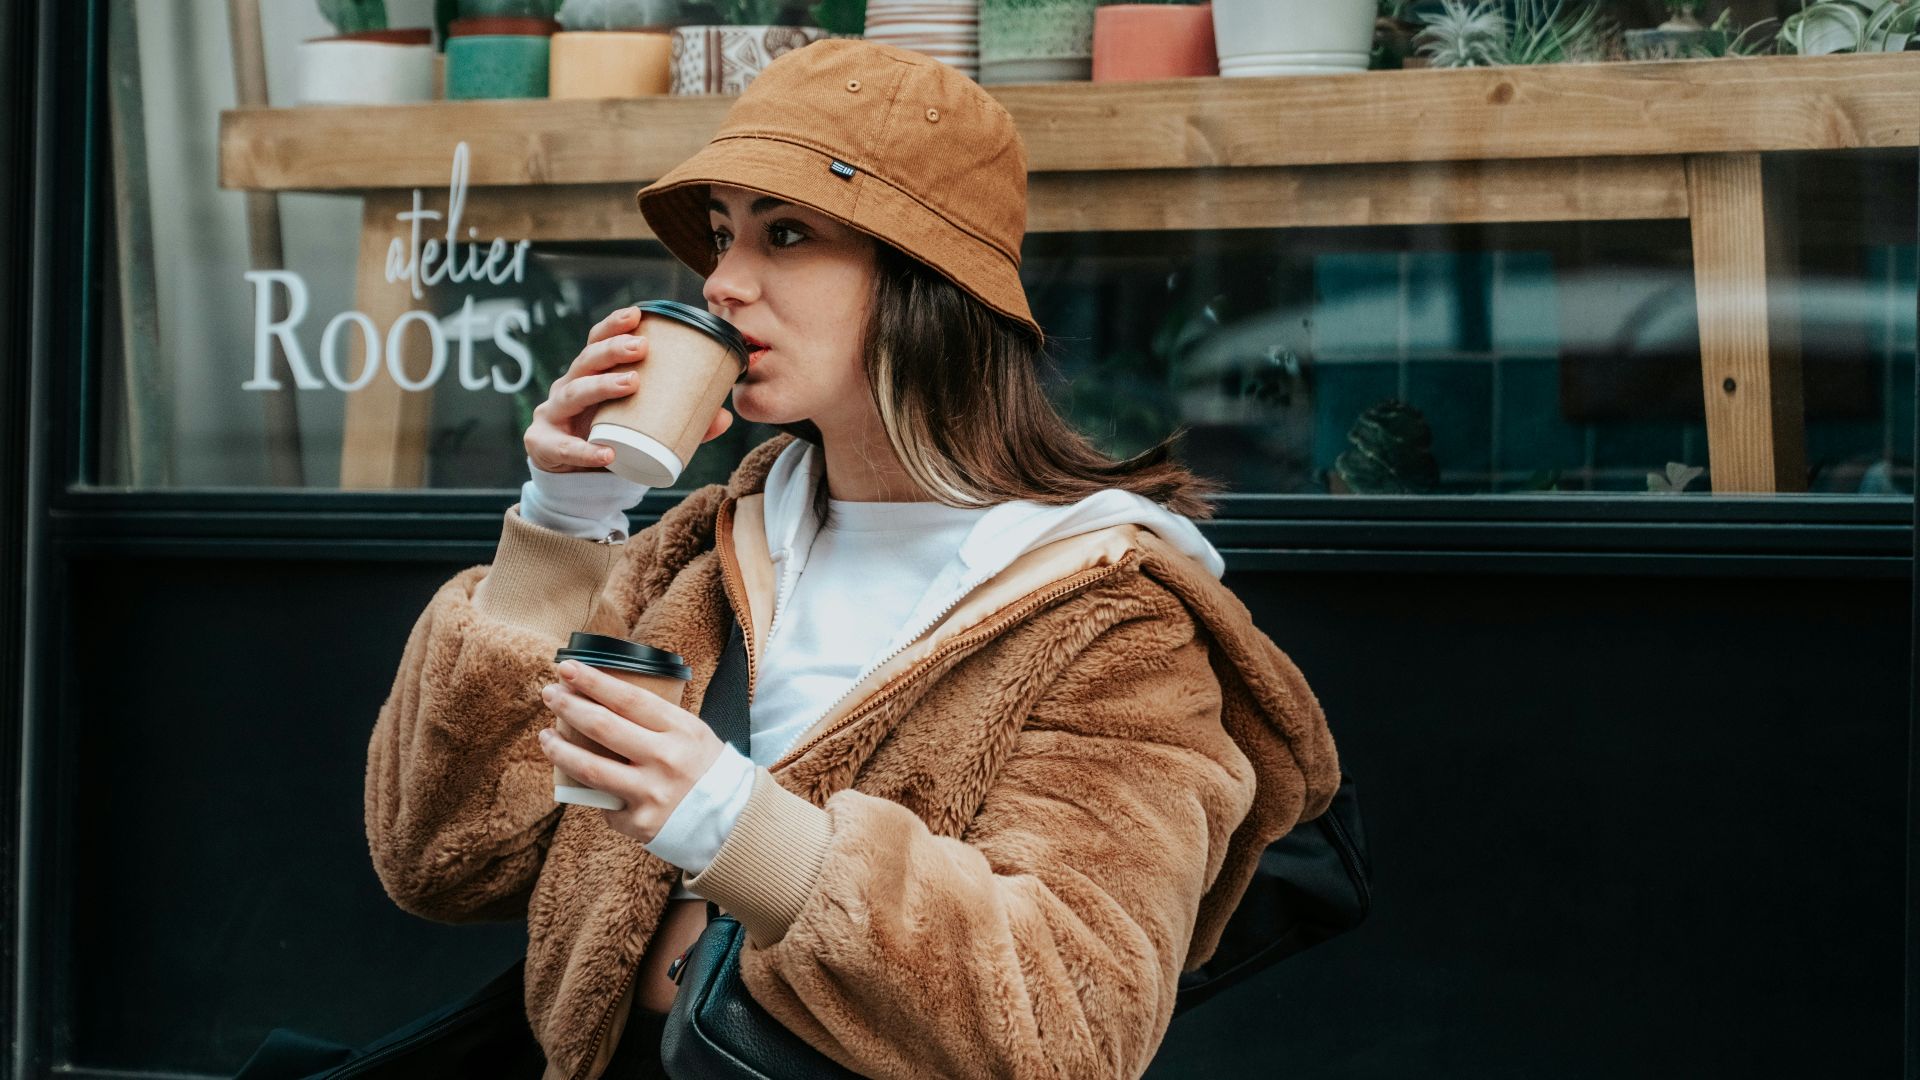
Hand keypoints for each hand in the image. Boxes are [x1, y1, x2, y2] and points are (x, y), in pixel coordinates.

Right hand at [524, 306, 735, 473]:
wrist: (572, 479)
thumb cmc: (608, 438)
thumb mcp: (640, 427)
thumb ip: (680, 423)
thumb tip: (724, 417)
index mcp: (590, 375)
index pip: (597, 341)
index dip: (614, 325)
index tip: (638, 314)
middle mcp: (569, 387)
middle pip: (585, 360)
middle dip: (612, 349)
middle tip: (641, 347)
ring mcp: (554, 414)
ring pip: (573, 393)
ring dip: (601, 386)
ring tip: (632, 384)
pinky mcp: (543, 444)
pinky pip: (563, 447)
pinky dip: (585, 451)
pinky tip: (605, 453)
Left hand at [536, 659, 726, 843]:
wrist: (732, 819)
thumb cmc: (705, 769)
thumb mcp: (691, 734)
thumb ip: (655, 721)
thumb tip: (602, 699)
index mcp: (681, 730)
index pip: (628, 699)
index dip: (594, 682)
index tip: (568, 668)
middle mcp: (666, 759)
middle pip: (603, 727)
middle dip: (569, 706)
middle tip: (549, 693)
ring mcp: (652, 793)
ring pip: (590, 768)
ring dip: (560, 749)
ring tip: (545, 736)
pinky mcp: (640, 823)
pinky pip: (604, 804)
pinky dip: (593, 794)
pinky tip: (584, 785)